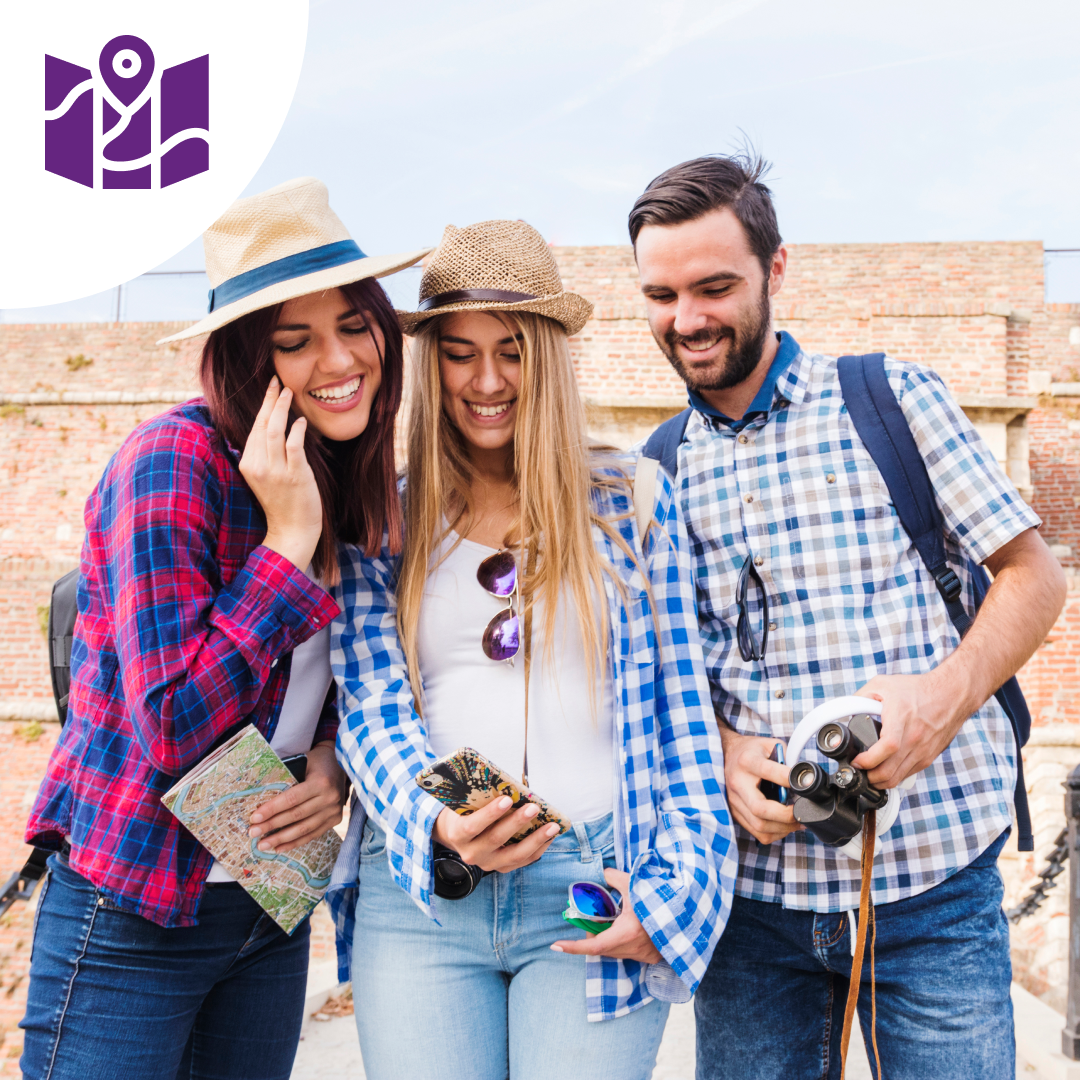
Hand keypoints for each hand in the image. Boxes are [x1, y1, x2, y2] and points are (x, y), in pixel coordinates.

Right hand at [239, 377, 322, 571]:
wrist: (292, 530)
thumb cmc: (283, 502)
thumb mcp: (265, 476)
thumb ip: (264, 454)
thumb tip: (271, 428)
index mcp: (248, 464)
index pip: (254, 427)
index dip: (263, 405)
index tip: (271, 387)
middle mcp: (258, 466)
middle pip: (261, 424)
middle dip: (270, 400)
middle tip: (278, 381)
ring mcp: (275, 471)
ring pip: (274, 431)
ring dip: (282, 409)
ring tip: (289, 392)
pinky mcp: (294, 476)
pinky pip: (293, 447)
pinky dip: (296, 430)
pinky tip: (301, 420)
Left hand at [248, 743, 347, 852]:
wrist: (344, 763)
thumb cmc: (317, 761)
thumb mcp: (304, 762)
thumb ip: (288, 778)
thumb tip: (261, 798)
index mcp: (321, 782)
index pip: (291, 799)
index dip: (272, 809)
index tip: (254, 818)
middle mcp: (329, 798)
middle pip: (295, 816)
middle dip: (271, 826)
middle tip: (252, 833)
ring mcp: (334, 811)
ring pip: (303, 829)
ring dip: (281, 839)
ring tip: (262, 844)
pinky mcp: (335, 820)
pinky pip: (312, 834)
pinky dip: (295, 842)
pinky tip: (280, 848)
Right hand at [432, 797, 560, 872]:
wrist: (457, 835)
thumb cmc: (464, 812)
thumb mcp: (463, 803)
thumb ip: (479, 797)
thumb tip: (510, 784)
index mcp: (458, 834)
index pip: (472, 826)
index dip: (490, 814)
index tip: (507, 799)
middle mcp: (472, 853)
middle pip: (496, 839)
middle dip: (517, 822)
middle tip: (534, 807)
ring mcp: (488, 863)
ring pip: (514, 854)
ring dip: (536, 839)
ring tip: (552, 826)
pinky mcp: (502, 868)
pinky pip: (523, 860)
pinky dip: (539, 848)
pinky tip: (550, 836)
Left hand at [550, 868, 661, 963]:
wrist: (686, 916)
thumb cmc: (661, 901)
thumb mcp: (635, 885)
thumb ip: (615, 878)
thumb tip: (603, 872)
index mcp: (627, 933)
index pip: (593, 946)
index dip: (573, 947)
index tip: (555, 946)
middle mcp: (631, 948)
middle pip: (601, 947)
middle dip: (591, 935)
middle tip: (589, 918)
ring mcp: (640, 955)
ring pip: (612, 950)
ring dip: (605, 938)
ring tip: (609, 919)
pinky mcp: (647, 957)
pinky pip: (624, 951)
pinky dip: (618, 940)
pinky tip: (624, 926)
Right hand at [718, 725, 800, 844]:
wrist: (728, 754)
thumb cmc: (752, 751)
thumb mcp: (770, 745)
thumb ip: (787, 758)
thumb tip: (805, 780)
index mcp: (747, 762)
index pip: (768, 772)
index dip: (788, 780)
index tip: (804, 785)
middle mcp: (738, 783)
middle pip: (759, 808)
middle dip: (786, 815)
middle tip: (801, 811)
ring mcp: (734, 800)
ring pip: (759, 825)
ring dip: (783, 827)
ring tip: (798, 820)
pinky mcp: (735, 813)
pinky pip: (757, 833)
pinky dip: (775, 833)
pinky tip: (785, 825)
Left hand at [851, 670, 964, 788]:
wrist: (952, 695)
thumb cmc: (918, 689)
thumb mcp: (883, 684)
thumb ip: (861, 696)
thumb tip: (845, 710)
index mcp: (902, 719)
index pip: (887, 747)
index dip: (868, 760)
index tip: (856, 761)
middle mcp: (914, 738)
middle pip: (889, 771)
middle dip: (869, 777)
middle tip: (857, 770)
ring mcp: (923, 751)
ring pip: (898, 778)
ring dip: (879, 781)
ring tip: (867, 774)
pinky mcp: (928, 757)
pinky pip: (908, 774)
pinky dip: (893, 777)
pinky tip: (883, 771)